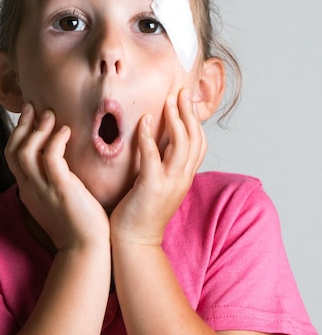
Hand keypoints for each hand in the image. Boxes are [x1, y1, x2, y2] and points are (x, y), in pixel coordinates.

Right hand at [5, 104, 109, 250]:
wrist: (86, 249)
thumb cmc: (80, 227)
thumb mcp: (59, 202)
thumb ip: (55, 184)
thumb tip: (64, 169)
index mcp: (29, 192)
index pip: (12, 158)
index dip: (18, 135)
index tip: (30, 119)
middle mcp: (31, 189)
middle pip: (13, 151)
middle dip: (21, 126)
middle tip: (33, 107)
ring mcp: (43, 190)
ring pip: (25, 152)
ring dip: (37, 130)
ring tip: (50, 114)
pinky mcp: (60, 189)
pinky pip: (50, 158)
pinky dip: (55, 141)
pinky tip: (66, 131)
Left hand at [110, 89, 206, 245]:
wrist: (135, 243)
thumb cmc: (141, 213)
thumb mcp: (159, 187)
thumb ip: (162, 167)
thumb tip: (157, 147)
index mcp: (184, 178)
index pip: (199, 145)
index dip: (195, 122)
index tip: (187, 102)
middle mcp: (182, 179)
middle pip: (194, 139)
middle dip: (189, 113)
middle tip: (181, 92)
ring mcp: (170, 183)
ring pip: (181, 144)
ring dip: (176, 119)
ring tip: (169, 100)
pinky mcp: (152, 187)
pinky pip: (153, 156)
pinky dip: (149, 136)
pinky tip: (144, 120)